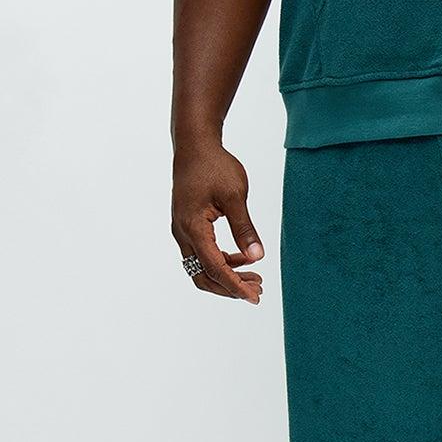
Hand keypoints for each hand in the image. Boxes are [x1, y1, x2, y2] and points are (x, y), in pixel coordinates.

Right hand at [172, 142, 263, 302]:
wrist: (194, 145)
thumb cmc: (214, 166)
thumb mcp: (234, 196)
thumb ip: (245, 228)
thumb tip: (258, 256)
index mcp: (193, 227)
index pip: (214, 267)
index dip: (234, 286)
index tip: (253, 296)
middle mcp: (183, 233)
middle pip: (202, 275)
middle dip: (230, 287)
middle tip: (257, 291)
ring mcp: (183, 230)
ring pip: (200, 267)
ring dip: (226, 276)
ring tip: (255, 278)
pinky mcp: (187, 225)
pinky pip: (201, 253)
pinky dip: (221, 261)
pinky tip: (244, 258)